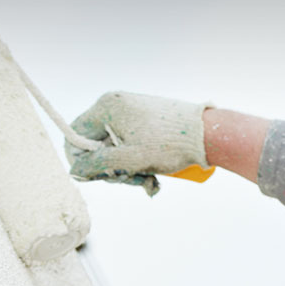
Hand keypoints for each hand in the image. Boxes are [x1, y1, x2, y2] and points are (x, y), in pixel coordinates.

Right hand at [67, 92, 209, 195]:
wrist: (208, 134)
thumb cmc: (168, 144)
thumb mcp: (127, 160)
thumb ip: (96, 165)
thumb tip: (75, 170)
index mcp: (106, 107)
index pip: (75, 135)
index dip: (83, 160)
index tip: (100, 175)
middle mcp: (116, 105)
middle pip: (97, 145)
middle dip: (113, 168)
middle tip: (132, 179)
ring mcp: (132, 112)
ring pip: (116, 149)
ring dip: (129, 170)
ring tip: (149, 179)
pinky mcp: (146, 122)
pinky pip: (132, 146)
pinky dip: (140, 163)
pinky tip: (154, 176)